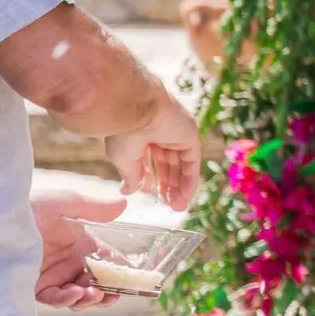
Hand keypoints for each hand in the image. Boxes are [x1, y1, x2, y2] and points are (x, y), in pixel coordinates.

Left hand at [31, 185, 127, 308]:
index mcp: (79, 241)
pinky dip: (67, 299)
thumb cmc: (26, 207)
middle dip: (108, 291)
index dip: (121, 269)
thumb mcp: (63, 203)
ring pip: (78, 294)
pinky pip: (55, 298)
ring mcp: (52, 275)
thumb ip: (94, 208)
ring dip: (90, 298)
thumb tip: (124, 204)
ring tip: (95, 296)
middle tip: (115, 295)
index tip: (134, 279)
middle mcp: (68, 260)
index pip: (107, 258)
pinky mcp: (34, 287)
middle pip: (95, 281)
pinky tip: (74, 294)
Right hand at [105, 93, 201, 208]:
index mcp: (138, 136)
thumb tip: (129, 191)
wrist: (134, 108)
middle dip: (168, 186)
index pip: (149, 161)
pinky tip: (187, 195)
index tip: (150, 195)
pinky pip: (192, 159)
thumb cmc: (122, 131)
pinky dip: (191, 177)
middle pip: (168, 165)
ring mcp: (175, 133)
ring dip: (180, 186)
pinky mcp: (189, 133)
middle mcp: (157, 134)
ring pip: (180, 164)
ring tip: (179, 206)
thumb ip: (131, 176)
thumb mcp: (122, 159)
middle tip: (171, 207)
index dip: (151, 179)